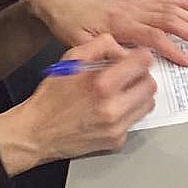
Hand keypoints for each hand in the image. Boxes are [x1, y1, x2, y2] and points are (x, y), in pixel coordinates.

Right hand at [0, 35, 156, 166]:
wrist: (36, 133)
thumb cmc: (50, 98)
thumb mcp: (70, 60)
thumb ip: (100, 46)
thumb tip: (123, 48)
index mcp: (101, 84)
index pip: (143, 64)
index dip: (141, 57)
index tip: (138, 57)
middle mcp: (112, 108)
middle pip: (150, 85)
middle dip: (142, 76)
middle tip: (130, 75)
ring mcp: (116, 127)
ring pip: (147, 104)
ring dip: (139, 94)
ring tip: (121, 92)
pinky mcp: (116, 140)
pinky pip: (135, 120)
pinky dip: (128, 112)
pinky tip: (112, 108)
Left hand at [28, 0, 187, 65]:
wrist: (61, 1)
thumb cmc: (68, 24)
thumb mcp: (78, 44)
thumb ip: (104, 52)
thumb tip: (130, 61)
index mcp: (119, 24)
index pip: (153, 36)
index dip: (173, 49)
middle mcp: (132, 11)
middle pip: (169, 20)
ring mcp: (136, 4)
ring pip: (170, 8)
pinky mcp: (136, 1)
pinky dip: (182, 2)